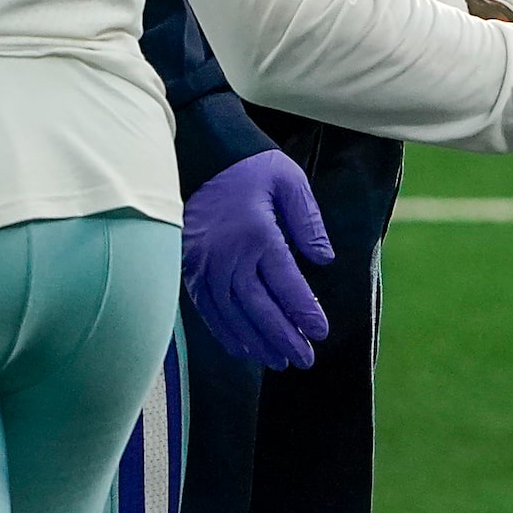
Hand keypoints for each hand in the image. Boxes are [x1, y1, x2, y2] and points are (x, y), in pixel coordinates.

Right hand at [184, 148, 335, 370]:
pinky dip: (226, 332)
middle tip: (304, 359)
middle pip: (259, 309)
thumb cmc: (251, 167)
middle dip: (284, 338)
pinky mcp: (189, 268)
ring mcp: (204, 265)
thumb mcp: (290, 182)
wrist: (201, 152)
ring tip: (279, 360)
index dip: (304, 312)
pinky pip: (207, 309)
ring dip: (257, 342)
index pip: (286, 285)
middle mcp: (228, 256)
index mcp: (257, 235)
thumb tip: (324, 259)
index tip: (320, 332)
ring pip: (232, 316)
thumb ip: (309, 222)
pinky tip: (242, 348)